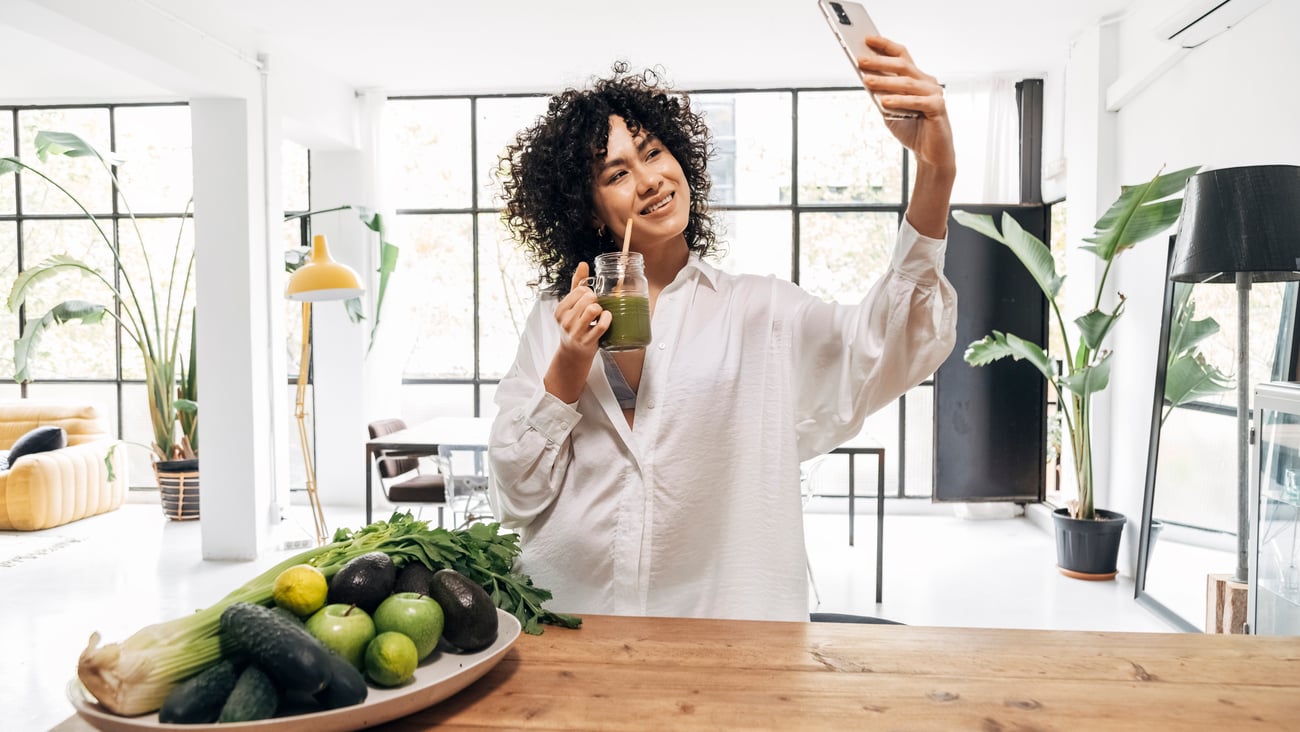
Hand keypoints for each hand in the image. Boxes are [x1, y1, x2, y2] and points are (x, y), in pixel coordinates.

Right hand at [555, 262, 609, 358]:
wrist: (573, 353)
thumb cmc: (575, 324)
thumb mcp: (572, 305)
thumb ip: (576, 284)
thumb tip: (583, 264)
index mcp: (560, 309)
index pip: (580, 290)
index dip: (589, 292)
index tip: (589, 300)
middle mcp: (565, 321)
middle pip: (588, 298)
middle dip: (596, 300)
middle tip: (595, 308)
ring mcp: (575, 332)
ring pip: (594, 309)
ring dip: (601, 309)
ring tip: (599, 314)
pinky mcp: (587, 342)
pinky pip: (602, 325)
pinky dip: (607, 319)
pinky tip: (606, 318)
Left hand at [858, 36, 954, 173]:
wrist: (929, 155)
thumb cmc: (911, 130)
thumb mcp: (890, 111)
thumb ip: (881, 95)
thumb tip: (866, 79)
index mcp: (916, 78)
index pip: (901, 56)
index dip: (885, 46)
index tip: (867, 39)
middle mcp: (927, 82)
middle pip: (903, 66)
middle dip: (880, 62)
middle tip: (861, 61)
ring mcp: (935, 93)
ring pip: (907, 83)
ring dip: (885, 81)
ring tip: (867, 81)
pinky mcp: (938, 108)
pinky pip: (917, 102)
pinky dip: (900, 101)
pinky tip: (885, 102)